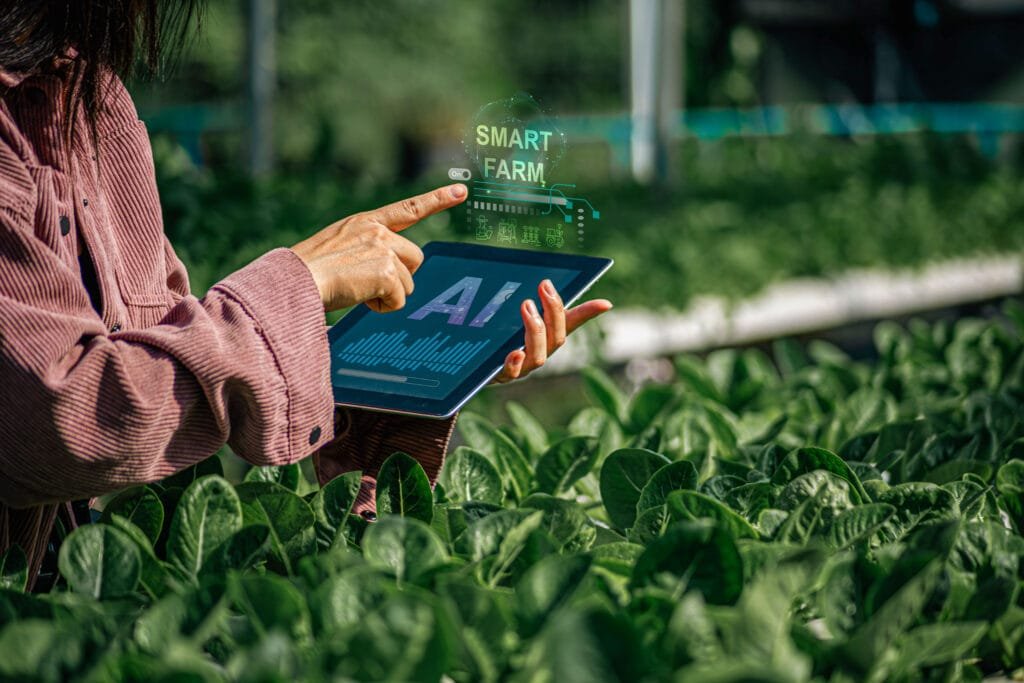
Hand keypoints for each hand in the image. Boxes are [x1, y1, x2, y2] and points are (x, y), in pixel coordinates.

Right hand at [290, 184, 467, 311]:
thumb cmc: (307, 271)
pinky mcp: (387, 272)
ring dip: (388, 294)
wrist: (294, 279)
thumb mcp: (337, 246)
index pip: (408, 208)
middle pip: (415, 259)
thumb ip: (366, 249)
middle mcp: (378, 231)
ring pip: (408, 283)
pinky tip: (360, 298)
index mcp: (365, 222)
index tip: (461, 192)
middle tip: (368, 284)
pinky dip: (383, 306)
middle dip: (399, 277)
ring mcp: (384, 249)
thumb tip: (388, 273)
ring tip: (357, 290)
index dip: (437, 200)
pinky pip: (399, 299)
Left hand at [492, 279, 611, 383]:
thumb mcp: (509, 311)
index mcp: (546, 335)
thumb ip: (523, 296)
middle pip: (557, 338)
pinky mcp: (502, 375)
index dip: (589, 313)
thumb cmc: (496, 333)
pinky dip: (515, 363)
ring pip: (539, 356)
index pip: (572, 322)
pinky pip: (511, 372)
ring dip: (535, 330)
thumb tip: (536, 275)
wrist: (470, 362)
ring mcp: (523, 366)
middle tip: (543, 288)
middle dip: (554, 311)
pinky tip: (514, 352)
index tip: (606, 303)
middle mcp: (539, 352)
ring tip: (526, 306)